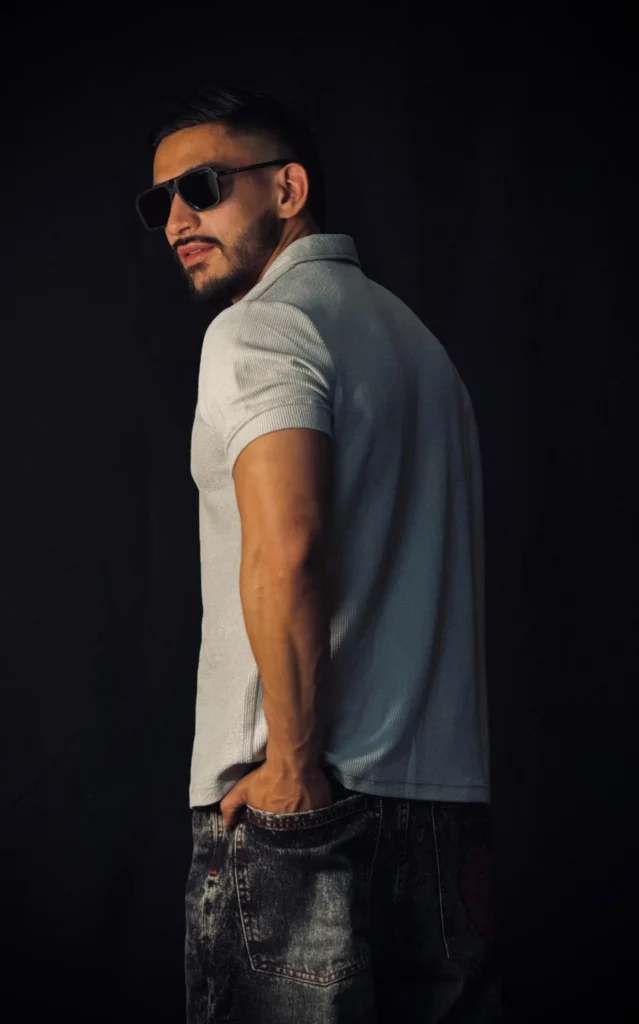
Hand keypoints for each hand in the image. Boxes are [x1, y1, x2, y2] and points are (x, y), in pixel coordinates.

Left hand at [219, 760, 333, 828]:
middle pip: (290, 828)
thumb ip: (230, 807)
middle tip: (286, 809)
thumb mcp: (243, 790)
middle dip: (287, 822)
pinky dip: (316, 809)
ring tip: (299, 804)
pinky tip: (313, 800)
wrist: (293, 761)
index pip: (272, 833)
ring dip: (303, 815)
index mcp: (274, 826)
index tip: (272, 817)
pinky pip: (320, 812)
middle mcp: (294, 827)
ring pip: (306, 821)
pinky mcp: (324, 807)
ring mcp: (311, 818)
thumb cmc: (267, 776)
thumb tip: (226, 826)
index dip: (272, 826)